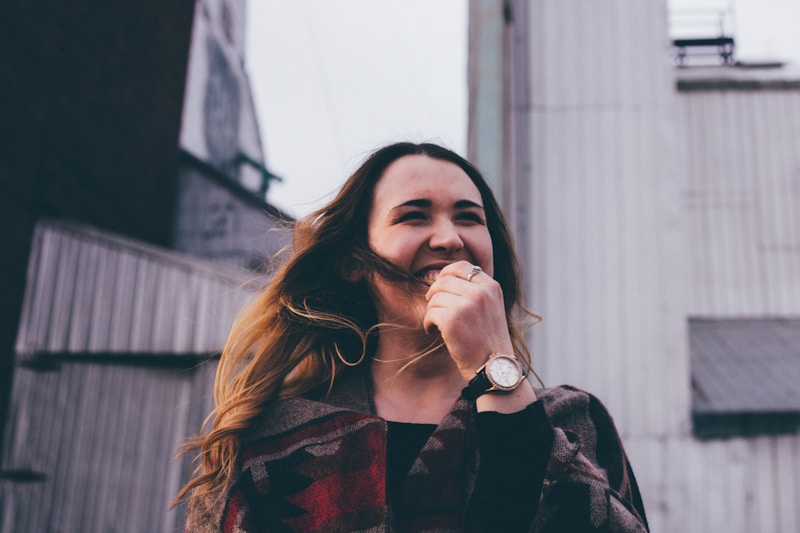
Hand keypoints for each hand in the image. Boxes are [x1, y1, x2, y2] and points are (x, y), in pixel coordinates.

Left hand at [423, 261, 514, 380]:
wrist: (494, 368)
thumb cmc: (488, 341)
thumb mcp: (491, 308)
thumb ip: (475, 291)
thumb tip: (444, 278)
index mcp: (491, 287)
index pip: (462, 266)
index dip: (446, 273)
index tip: (440, 286)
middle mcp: (480, 292)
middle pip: (444, 280)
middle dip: (434, 294)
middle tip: (434, 308)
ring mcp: (467, 305)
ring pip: (435, 297)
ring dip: (432, 311)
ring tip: (438, 324)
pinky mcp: (452, 319)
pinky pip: (430, 313)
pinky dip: (428, 324)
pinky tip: (434, 332)